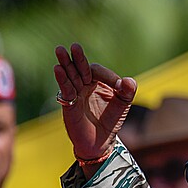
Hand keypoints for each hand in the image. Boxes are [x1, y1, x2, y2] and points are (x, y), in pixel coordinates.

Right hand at [53, 43, 136, 160]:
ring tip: (61, 50)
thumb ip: (127, 92)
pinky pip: (66, 89)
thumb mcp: (123, 105)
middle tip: (74, 46)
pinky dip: (62, 79)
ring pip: (70, 76)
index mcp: (99, 82)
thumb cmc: (111, 121)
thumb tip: (129, 81)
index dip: (107, 76)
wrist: (99, 142)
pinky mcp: (69, 104)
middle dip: (78, 58)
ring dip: (66, 64)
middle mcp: (85, 85)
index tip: (119, 87)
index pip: (98, 71)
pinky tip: (58, 69)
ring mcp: (76, 93)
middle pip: (81, 68)